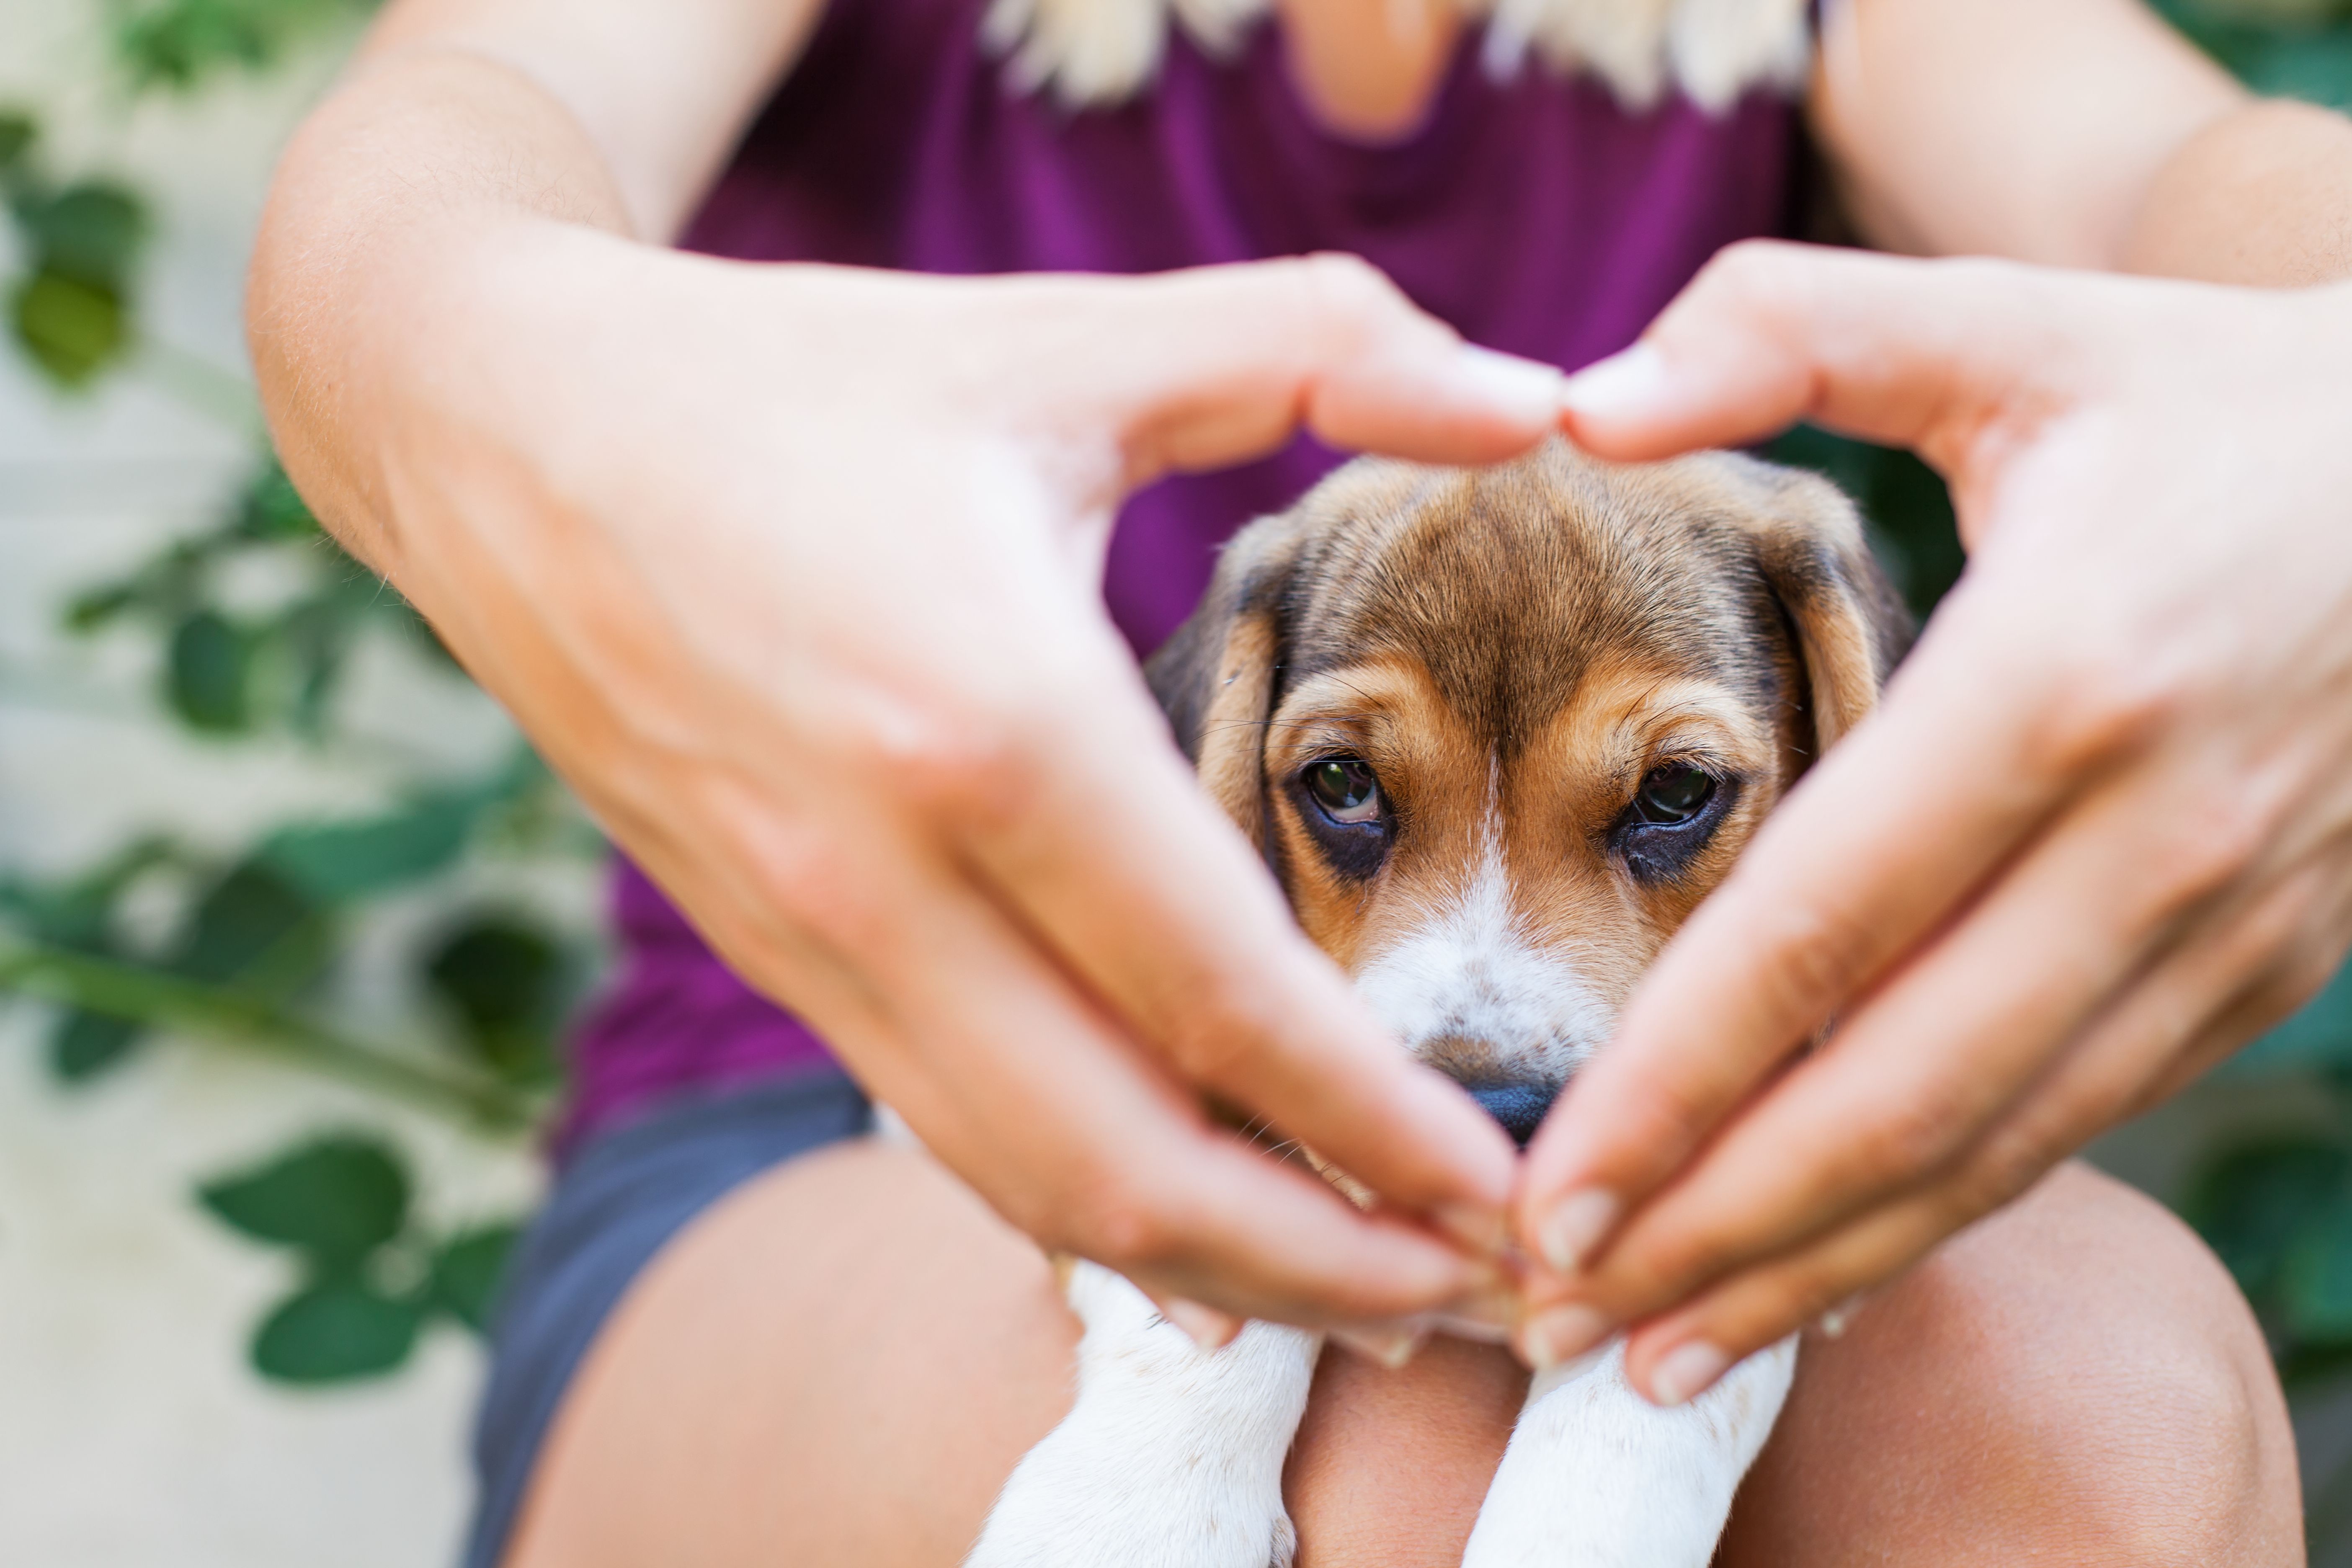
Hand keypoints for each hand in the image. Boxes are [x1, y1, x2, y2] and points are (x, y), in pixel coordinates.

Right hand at [297, 230, 1558, 1328]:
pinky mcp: (771, 959)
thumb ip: (1319, 346)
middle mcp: (886, 872)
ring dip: (1213, 1267)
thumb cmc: (798, 381)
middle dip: (1323, 1260)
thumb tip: (1536, 390)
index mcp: (990, 719)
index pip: (1228, 1000)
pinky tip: (1184, 1235)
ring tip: (1363, 1294)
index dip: (1387, 1127)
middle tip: (1476, 1292)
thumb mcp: (1065, 341)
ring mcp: (809, 936)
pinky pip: (948, 1128)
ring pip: (1032, 1181)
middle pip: (1131, 1162)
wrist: (507, 435)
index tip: (1512, 1190)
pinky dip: (1082, 1209)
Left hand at [1515, 241, 2351, 1401]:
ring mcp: (2225, 922)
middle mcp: (2153, 831)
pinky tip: (1821, 1275)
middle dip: (1715, 1221)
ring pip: (1993, 1146)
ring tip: (1655, 1347)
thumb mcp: (2012, 319)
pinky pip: (2072, 1125)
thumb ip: (1788, 329)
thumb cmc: (2210, 401)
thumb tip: (1576, 401)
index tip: (1537, 1179)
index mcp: (2064, 674)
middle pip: (1899, 1086)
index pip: (1823, 926)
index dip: (1672, 1075)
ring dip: (1816, 1261)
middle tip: (1545, 1312)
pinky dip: (1940, 1218)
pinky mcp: (2257, 970)